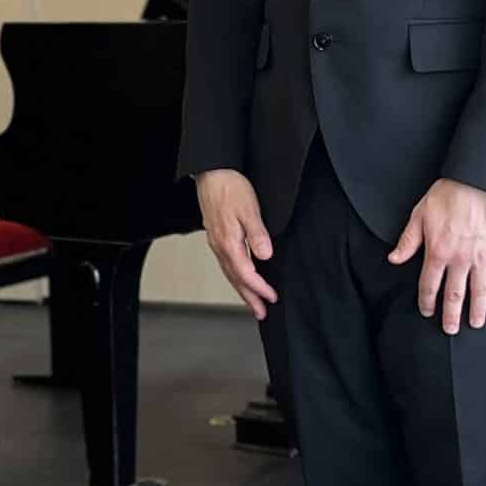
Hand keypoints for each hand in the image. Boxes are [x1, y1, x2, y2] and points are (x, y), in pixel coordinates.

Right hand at [197, 169, 277, 319]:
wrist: (213, 173)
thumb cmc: (230, 188)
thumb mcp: (249, 209)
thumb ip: (257, 234)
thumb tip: (265, 256)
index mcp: (229, 243)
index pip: (247, 274)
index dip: (260, 288)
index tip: (272, 297)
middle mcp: (220, 246)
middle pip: (236, 279)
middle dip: (249, 298)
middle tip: (261, 313)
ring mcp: (216, 242)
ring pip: (229, 273)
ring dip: (242, 290)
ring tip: (252, 302)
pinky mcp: (216, 236)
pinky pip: (226, 264)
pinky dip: (235, 276)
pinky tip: (239, 276)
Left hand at [389, 178, 485, 333]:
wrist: (477, 179)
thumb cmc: (448, 194)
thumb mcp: (419, 216)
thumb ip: (407, 241)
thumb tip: (394, 259)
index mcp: (438, 252)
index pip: (430, 285)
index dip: (427, 302)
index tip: (427, 312)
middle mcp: (460, 259)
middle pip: (455, 294)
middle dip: (451, 315)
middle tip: (451, 330)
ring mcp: (482, 256)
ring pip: (479, 290)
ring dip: (478, 309)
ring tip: (476, 323)